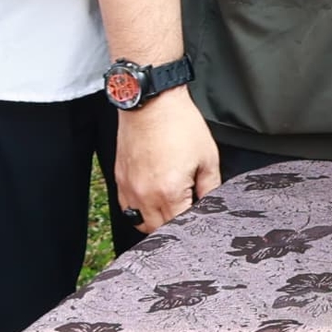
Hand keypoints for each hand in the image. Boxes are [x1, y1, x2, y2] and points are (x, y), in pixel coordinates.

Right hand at [116, 91, 221, 233]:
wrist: (151, 102)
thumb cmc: (179, 124)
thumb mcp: (208, 157)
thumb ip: (211, 187)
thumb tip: (210, 203)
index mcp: (169, 192)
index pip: (180, 225)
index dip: (193, 221)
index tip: (199, 214)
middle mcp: (144, 195)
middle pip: (159, 229)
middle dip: (175, 223)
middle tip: (187, 208)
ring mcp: (129, 189)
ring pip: (140, 222)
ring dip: (155, 220)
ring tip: (170, 205)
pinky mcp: (120, 180)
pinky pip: (126, 207)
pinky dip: (139, 209)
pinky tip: (152, 197)